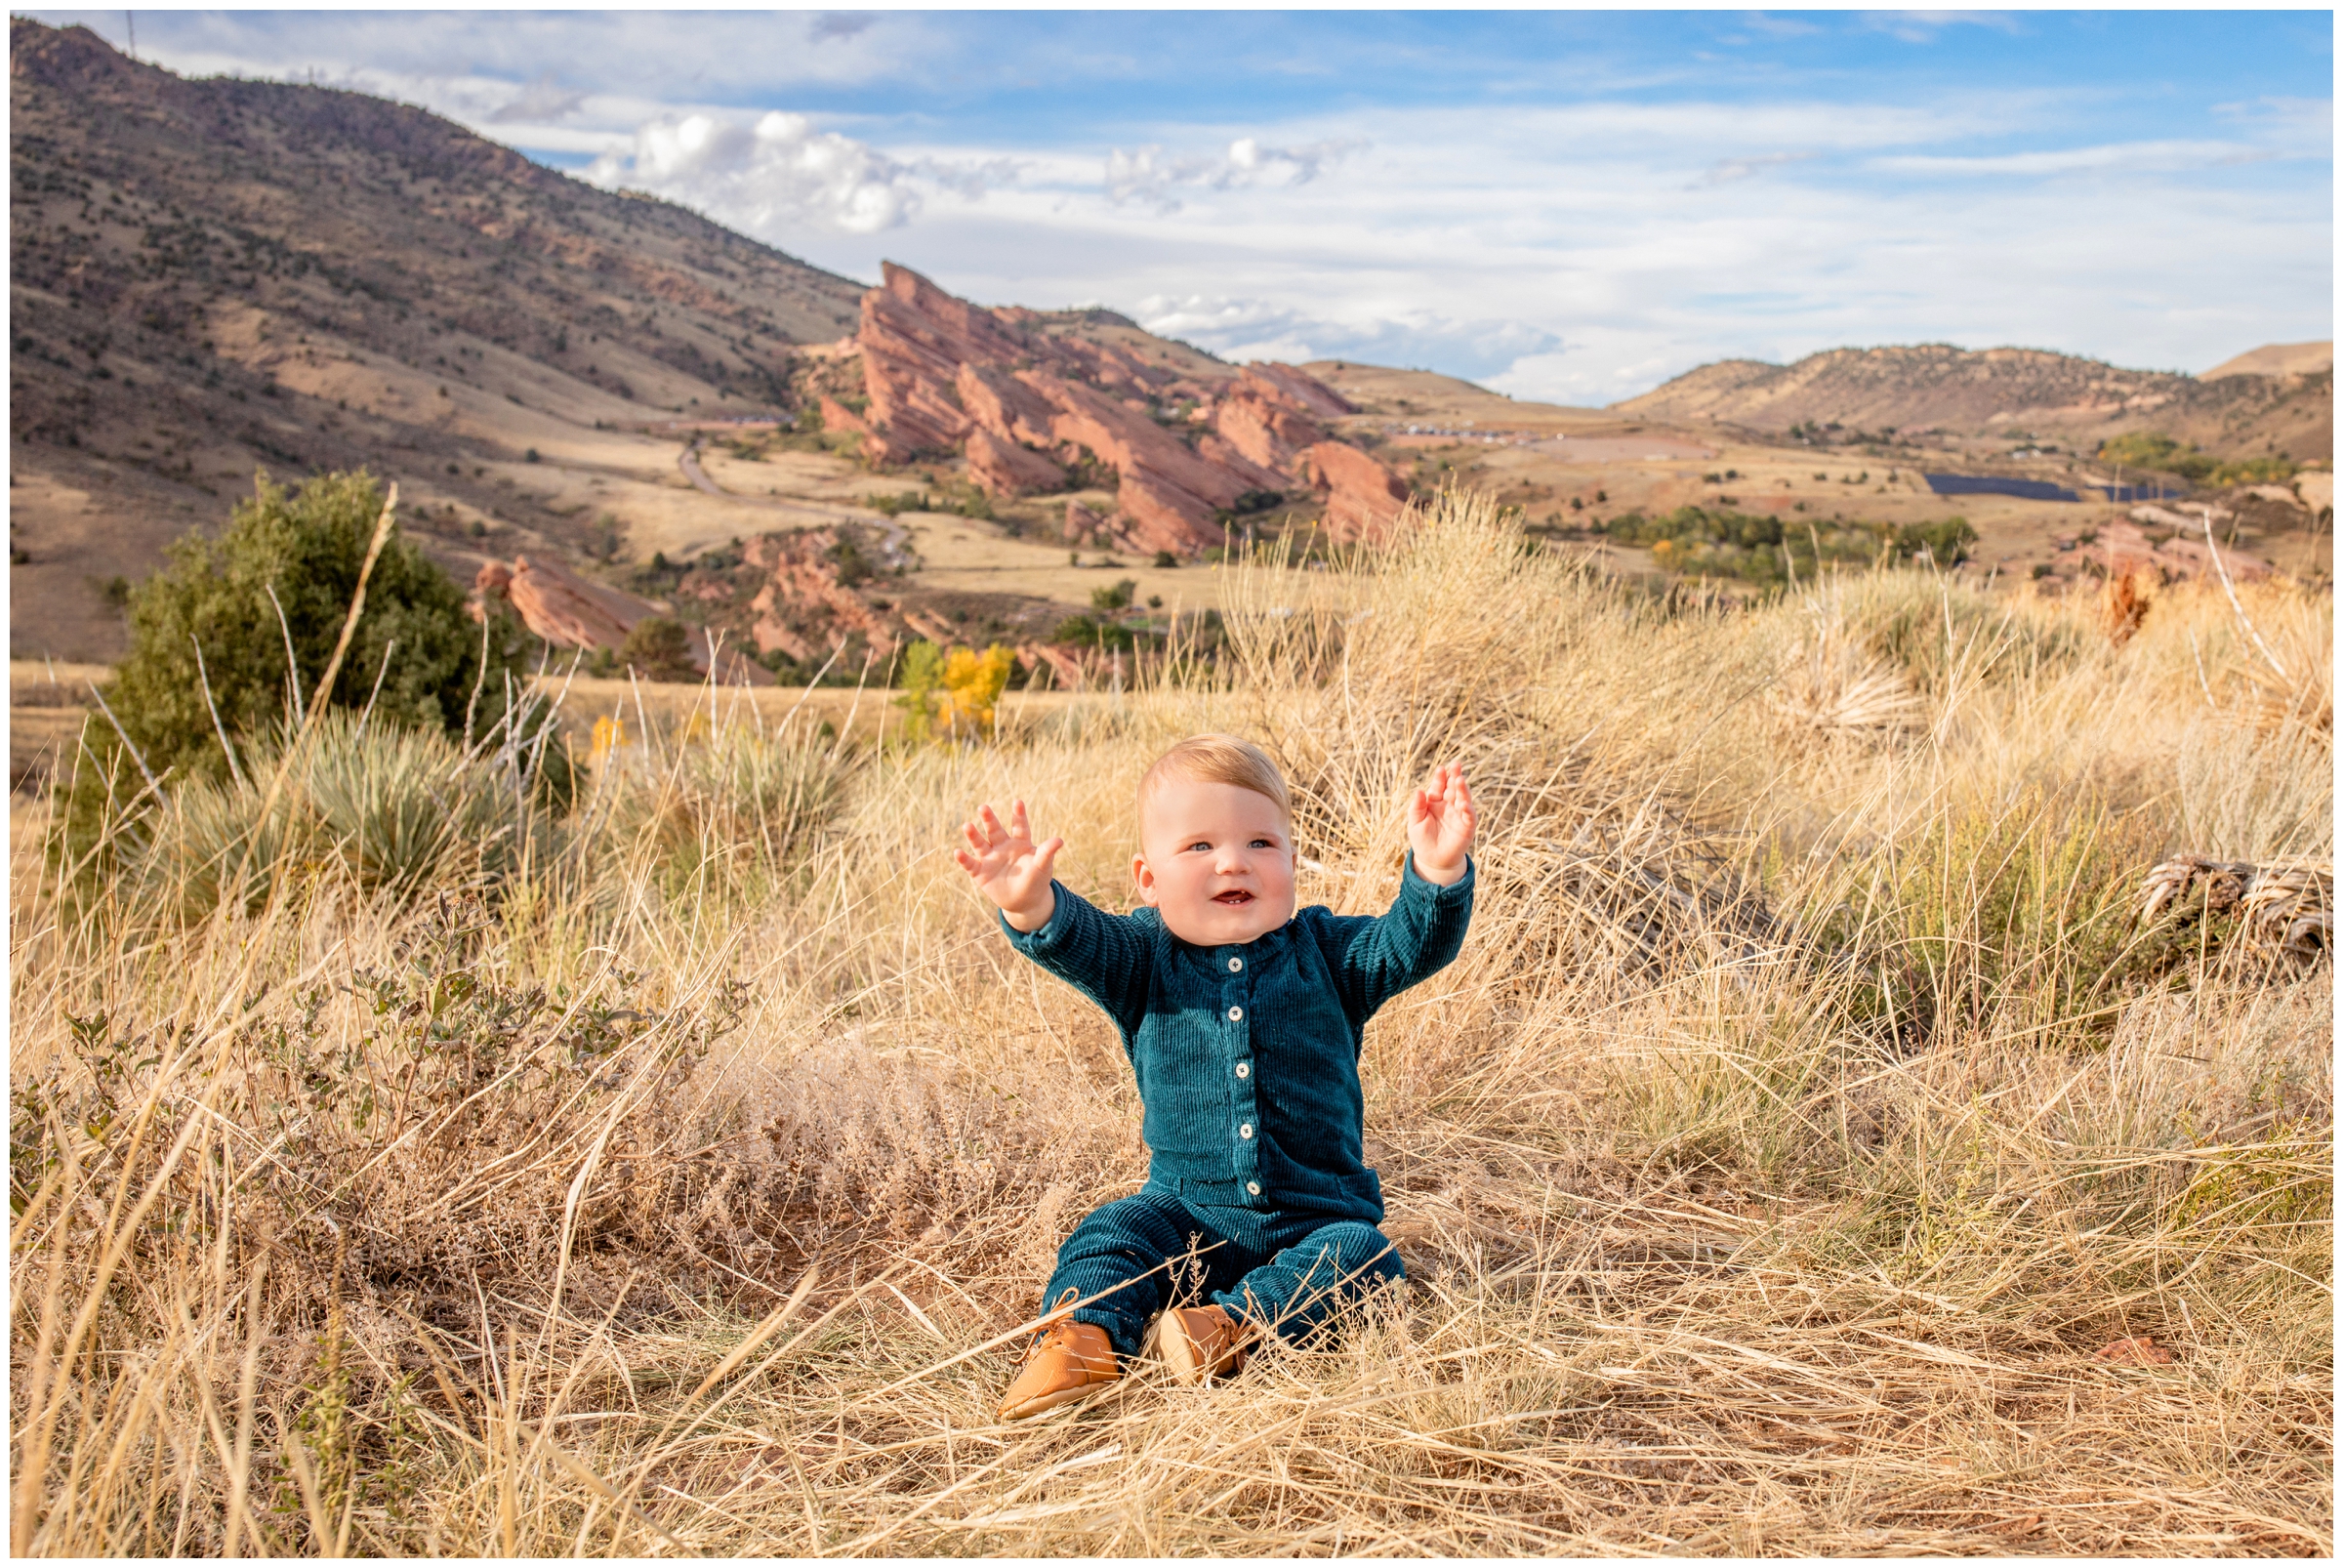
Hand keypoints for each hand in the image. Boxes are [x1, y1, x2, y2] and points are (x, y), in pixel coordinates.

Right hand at [953, 800, 1062, 931]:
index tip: (1018, 802)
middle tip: (983, 807)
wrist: (1024, 901)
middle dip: (989, 819)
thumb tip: (1059, 840)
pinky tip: (957, 852)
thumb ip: (1047, 852)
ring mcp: (990, 858)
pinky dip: (963, 859)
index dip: (1018, 815)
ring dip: (973, 835)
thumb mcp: (1042, 866)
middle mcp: (1002, 846)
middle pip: (994, 830)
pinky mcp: (980, 872)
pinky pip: (970, 864)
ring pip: (980, 843)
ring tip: (967, 826)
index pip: (1019, 826)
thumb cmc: (1036, 880)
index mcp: (1019, 842)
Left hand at [1407, 763, 1475, 885]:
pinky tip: (1463, 803)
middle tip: (1456, 765)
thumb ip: (1416, 807)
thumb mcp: (1414, 822)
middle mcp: (1449, 805)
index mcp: (1435, 802)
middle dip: (1455, 776)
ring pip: (1463, 798)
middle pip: (1453, 788)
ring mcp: (1459, 814)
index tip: (1441, 769)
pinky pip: (1469, 815)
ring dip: (1463, 789)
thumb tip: (1419, 790)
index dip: (1440, 778)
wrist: (1432, 861)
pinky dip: (1467, 809)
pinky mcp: (1467, 826)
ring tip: (1460, 779)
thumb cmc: (1422, 840)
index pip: (1439, 786)